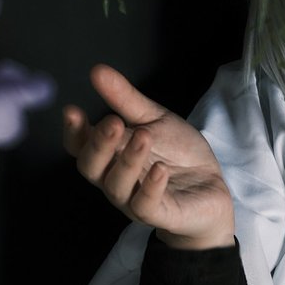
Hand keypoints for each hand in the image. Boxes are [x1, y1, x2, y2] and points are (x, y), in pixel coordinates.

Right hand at [62, 64, 234, 249]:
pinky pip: (145, 206)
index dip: (73, 131)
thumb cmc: (177, 154)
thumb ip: (125, 99)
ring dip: (128, 160)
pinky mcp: (159, 214)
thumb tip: (97, 70)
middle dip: (98, 144)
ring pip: (116, 185)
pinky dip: (151, 187)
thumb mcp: (154, 119)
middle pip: (91, 167)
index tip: (72, 111)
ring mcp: (133, 200)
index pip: (80, 146)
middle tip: (112, 122)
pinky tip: (160, 168)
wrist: (212, 186)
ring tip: (144, 136)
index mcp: (109, 155)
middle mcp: (114, 178)